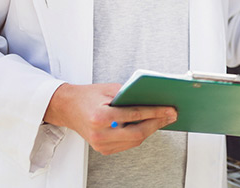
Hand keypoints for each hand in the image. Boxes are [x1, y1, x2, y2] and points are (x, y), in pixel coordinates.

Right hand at [43, 83, 176, 154]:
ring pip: (134, 141)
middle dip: (157, 123)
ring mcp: (100, 144)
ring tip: (163, 119)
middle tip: (171, 115)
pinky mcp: (103, 149)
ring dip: (151, 130)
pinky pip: (127, 144)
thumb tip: (155, 99)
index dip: (155, 112)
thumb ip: (130, 95)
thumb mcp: (110, 89)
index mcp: (100, 117)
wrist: (67, 107)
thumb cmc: (88, 96)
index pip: (135, 115)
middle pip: (137, 133)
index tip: (169, 109)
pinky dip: (139, 135)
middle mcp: (100, 133)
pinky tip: (149, 126)